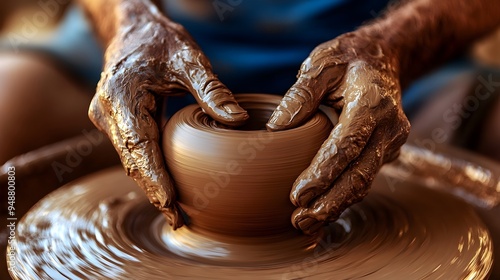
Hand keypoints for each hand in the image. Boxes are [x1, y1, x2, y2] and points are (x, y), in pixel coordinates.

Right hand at [88, 6, 247, 228]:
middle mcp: (107, 112)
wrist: (132, 29)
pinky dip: (151, 169)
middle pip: (133, 160)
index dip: (154, 177)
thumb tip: (237, 120)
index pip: (137, 145)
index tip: (170, 203)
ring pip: (132, 159)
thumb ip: (211, 89)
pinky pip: (134, 151)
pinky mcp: (117, 122)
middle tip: (178, 219)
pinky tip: (168, 187)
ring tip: (176, 212)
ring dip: (152, 184)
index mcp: (121, 96)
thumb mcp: (189, 58)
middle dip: (154, 190)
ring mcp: (109, 119)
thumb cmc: (160, 40)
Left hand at [267, 31, 409, 233]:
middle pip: (359, 175)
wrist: (384, 59)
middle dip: (329, 203)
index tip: (296, 195)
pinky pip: (364, 177)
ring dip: (336, 206)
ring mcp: (391, 143)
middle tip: (299, 221)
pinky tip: (322, 209)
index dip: (323, 174)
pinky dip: (343, 196)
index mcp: (373, 104)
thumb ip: (300, 94)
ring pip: (363, 182)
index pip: (346, 146)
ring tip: (305, 223)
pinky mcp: (385, 152)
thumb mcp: (322, 64)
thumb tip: (276, 129)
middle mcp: (389, 128)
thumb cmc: (348, 59)